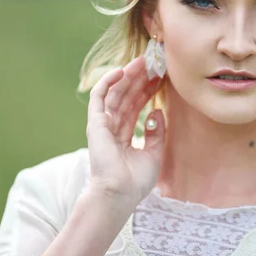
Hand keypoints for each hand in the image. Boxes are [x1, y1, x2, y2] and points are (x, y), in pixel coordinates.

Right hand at [85, 55, 165, 206]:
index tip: (160, 76)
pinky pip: (100, 96)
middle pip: (127, 96)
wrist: (120, 194)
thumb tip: (157, 111)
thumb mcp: (154, 153)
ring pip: (116, 92)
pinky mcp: (95, 122)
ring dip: (128, 76)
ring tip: (143, 61)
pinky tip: (122, 70)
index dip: (148, 90)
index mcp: (124, 135)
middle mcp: (113, 127)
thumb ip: (156, 132)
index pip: (136, 106)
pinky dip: (108, 81)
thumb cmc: (135, 181)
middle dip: (140, 79)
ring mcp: (103, 124)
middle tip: (154, 62)